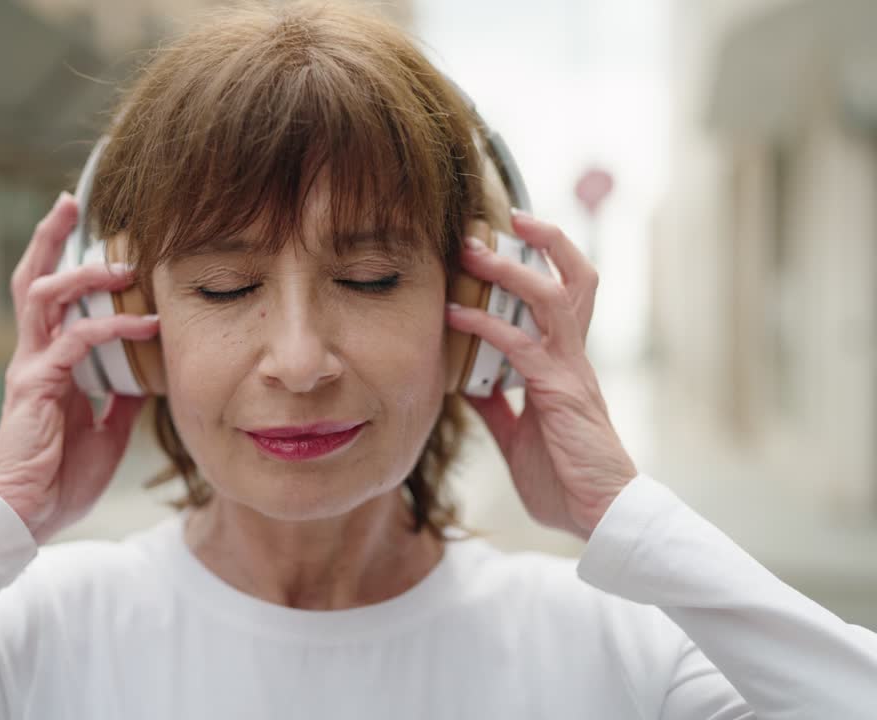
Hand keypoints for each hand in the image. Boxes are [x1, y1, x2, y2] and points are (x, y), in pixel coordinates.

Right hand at [0, 192, 159, 543]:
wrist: (27, 518)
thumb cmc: (59, 479)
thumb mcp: (106, 431)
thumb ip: (119, 397)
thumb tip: (145, 372)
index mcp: (47, 365)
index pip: (52, 300)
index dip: (65, 262)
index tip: (89, 233)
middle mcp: (33, 357)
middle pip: (32, 280)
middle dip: (50, 238)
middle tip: (71, 201)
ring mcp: (30, 368)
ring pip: (43, 296)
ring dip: (82, 272)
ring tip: (122, 263)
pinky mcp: (35, 386)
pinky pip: (73, 341)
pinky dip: (109, 328)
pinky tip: (142, 325)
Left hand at [446, 211, 637, 539]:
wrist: (600, 516)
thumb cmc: (566, 479)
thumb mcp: (518, 435)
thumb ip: (497, 405)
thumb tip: (467, 382)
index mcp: (567, 364)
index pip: (564, 297)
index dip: (544, 262)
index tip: (510, 237)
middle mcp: (574, 357)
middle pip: (575, 280)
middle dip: (545, 241)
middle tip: (505, 218)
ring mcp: (570, 370)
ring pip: (550, 297)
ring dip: (510, 269)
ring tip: (473, 251)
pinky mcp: (559, 391)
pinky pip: (521, 345)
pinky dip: (485, 325)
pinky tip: (455, 318)